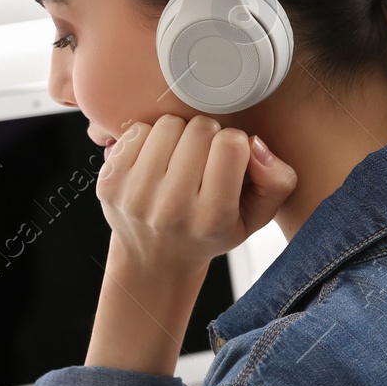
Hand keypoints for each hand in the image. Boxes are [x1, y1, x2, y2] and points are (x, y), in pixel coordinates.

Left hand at [97, 114, 297, 274]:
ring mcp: (136, 196)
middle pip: (199, 130)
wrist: (154, 260)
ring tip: (180, 159)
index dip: (234, 143)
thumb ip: (276, 181)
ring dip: (179, 135)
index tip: (228, 160)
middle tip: (203, 160)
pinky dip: (151, 138)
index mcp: (212, 219)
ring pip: (168, 125)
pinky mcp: (109, 183)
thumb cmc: (209, 233)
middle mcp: (171, 210)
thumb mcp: (255, 217)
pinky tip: (156, 162)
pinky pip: (138, 130)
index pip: (231, 145)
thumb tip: (254, 143)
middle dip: (207, 137)